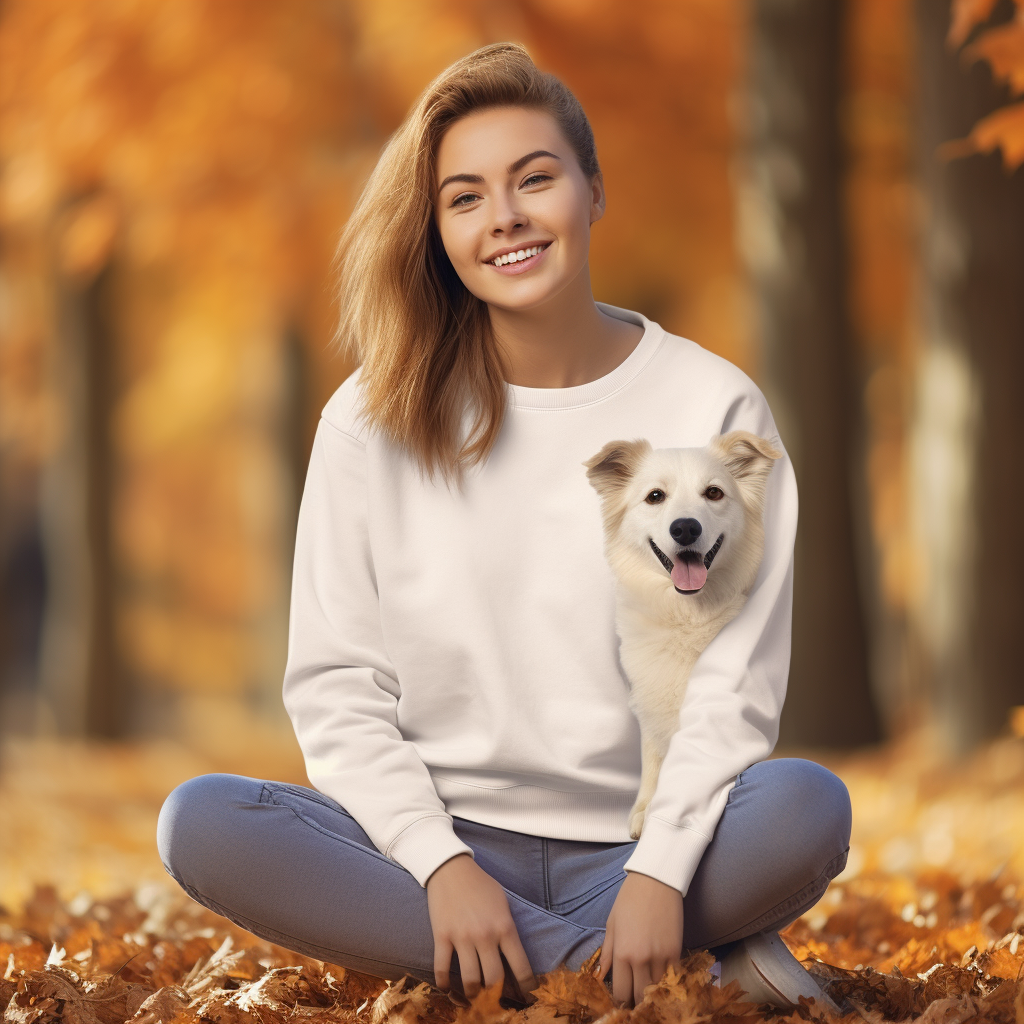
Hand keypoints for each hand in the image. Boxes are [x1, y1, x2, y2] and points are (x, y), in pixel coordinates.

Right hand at [425, 853, 536, 1001]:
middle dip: (497, 995)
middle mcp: (485, 935)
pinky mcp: (441, 936)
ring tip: (475, 997)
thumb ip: (508, 928)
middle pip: (494, 980)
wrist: (451, 868)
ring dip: (473, 995)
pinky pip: (442, 969)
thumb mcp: (503, 903)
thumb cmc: (481, 884)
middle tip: (496, 999)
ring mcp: (462, 937)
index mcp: (505, 926)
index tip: (528, 994)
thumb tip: (513, 956)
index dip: (527, 986)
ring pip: (470, 981)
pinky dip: (444, 985)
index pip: (521, 966)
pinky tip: (448, 990)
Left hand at [597, 871, 683, 1006]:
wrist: (655, 881)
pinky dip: (666, 980)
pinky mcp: (676, 951)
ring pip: (657, 989)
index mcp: (622, 953)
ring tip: (647, 985)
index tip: (622, 999)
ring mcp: (660, 957)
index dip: (621, 1000)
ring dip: (651, 990)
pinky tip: (661, 975)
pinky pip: (672, 977)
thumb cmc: (629, 899)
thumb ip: (607, 953)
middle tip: (634, 995)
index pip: (621, 993)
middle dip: (636, 1000)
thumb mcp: (612, 924)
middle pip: (640, 996)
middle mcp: (641, 959)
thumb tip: (600, 976)